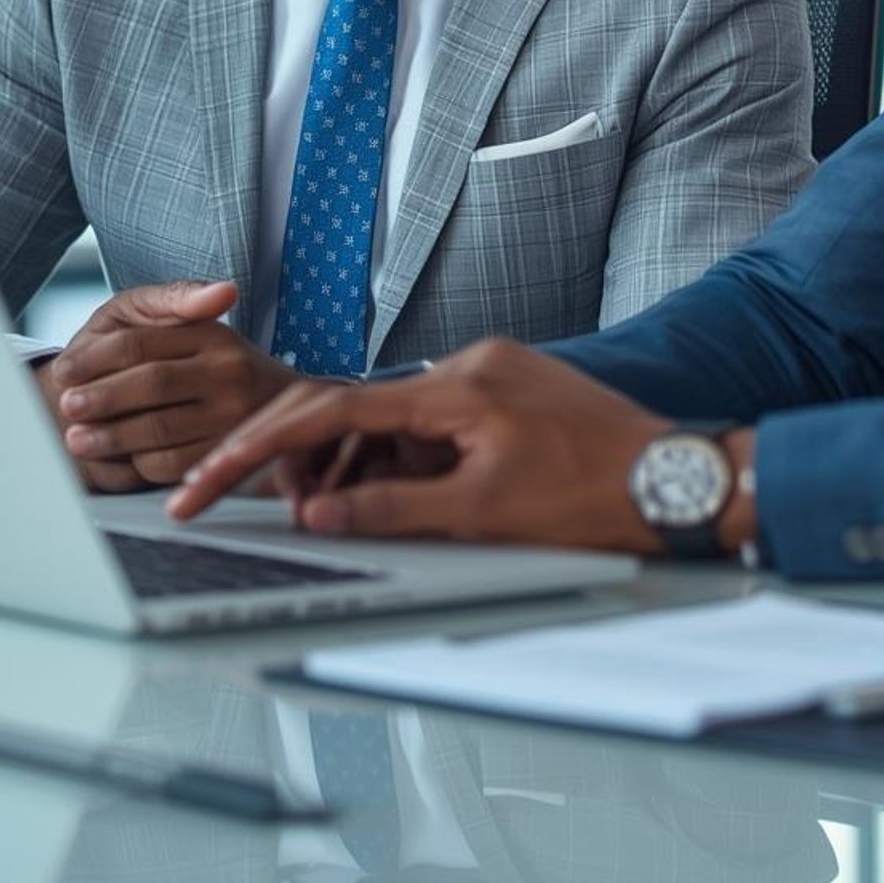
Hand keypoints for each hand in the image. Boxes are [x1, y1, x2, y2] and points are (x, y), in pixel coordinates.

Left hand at [36, 281, 298, 489]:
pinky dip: (139, 462)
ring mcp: (232, 416)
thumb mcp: (169, 317)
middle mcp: (231, 373)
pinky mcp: (220, 454)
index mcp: (213, 334)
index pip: (141, 344)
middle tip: (68, 407)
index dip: (93, 359)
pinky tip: (126, 454)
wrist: (235, 399)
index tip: (62, 372)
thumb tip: (224, 292)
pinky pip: (169, 464)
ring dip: (109, 436)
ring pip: (158, 428)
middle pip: (152, 383)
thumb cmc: (180, 356)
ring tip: (78, 439)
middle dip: (102, 398)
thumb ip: (177, 298)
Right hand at [165, 339, 671, 553]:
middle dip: (291, 455)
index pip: (334, 412)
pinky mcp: (508, 389)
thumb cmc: (593, 498)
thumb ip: (391, 511)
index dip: (259, 448)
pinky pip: (431, 419)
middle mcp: (470, 364)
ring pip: (391, 418)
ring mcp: (492, 372)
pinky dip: (396, 457)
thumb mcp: (482, 517)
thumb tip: (315, 518)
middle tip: (241, 497)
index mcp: (457, 388)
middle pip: (353, 406)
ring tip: (316, 512)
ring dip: (347, 464)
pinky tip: (378, 494)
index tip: (206, 481)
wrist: (677, 480)